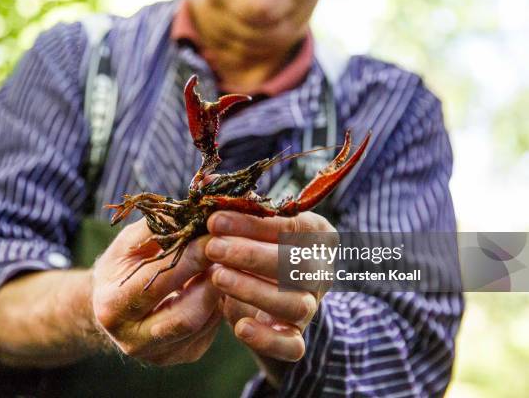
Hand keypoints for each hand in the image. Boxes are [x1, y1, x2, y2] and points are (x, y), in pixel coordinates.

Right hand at [92, 218, 221, 365]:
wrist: (112, 306)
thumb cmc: (121, 267)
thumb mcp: (128, 243)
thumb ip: (156, 228)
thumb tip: (193, 211)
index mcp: (112, 307)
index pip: (158, 282)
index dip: (190, 257)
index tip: (213, 234)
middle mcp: (133, 340)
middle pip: (186, 315)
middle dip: (212, 279)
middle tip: (229, 251)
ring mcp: (160, 354)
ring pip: (203, 324)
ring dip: (219, 290)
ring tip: (227, 262)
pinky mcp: (183, 355)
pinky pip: (211, 330)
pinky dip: (219, 302)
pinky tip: (220, 281)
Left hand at [205, 211, 335, 364]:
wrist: (260, 299)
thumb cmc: (255, 251)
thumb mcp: (248, 228)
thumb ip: (236, 207)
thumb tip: (210, 184)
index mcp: (316, 236)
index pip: (292, 225)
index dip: (252, 223)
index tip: (215, 220)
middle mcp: (320, 271)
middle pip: (296, 264)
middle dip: (251, 255)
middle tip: (213, 248)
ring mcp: (311, 306)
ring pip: (294, 303)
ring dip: (254, 290)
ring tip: (217, 277)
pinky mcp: (297, 338)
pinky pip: (292, 346)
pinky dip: (268, 339)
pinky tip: (240, 329)